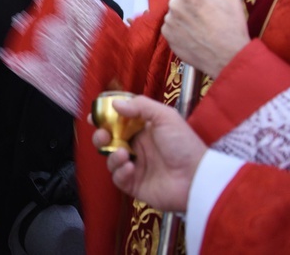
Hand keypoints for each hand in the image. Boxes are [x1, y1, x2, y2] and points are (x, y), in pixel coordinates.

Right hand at [91, 96, 205, 211]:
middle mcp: (137, 147)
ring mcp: (135, 166)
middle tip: (103, 136)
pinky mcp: (135, 185)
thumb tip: (115, 104)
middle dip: (100, 137)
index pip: (118, 122)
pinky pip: (118, 178)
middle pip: (109, 141)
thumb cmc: (183, 144)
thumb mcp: (166, 117)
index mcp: (143, 130)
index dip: (104, 119)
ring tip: (125, 154)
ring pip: (110, 159)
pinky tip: (131, 168)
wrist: (196, 178)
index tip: (93, 116)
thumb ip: (141, 106)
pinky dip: (120, 172)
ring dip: (112, 155)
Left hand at [162, 0, 249, 77]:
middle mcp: (176, 4)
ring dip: (184, 14)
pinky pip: (171, 25)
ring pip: (174, 11)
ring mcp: (169, 20)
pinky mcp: (166, 34)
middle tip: (204, 11)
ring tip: (201, 26)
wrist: (227, 58)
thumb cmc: (231, 29)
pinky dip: (180, 28)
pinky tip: (194, 35)